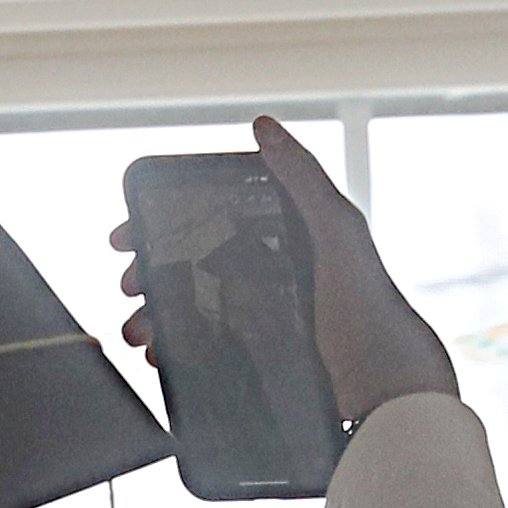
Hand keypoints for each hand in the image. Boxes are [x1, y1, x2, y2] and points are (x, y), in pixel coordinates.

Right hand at [110, 115, 457, 423]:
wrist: (383, 383)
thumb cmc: (366, 301)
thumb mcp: (336, 230)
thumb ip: (301, 177)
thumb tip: (263, 125)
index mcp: (274, 239)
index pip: (201, 222)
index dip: (158, 227)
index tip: (125, 238)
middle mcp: (261, 275)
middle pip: (184, 268)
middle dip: (145, 277)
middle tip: (128, 288)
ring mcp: (255, 320)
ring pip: (185, 312)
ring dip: (150, 318)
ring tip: (137, 332)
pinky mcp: (255, 361)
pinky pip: (201, 352)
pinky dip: (172, 352)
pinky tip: (160, 356)